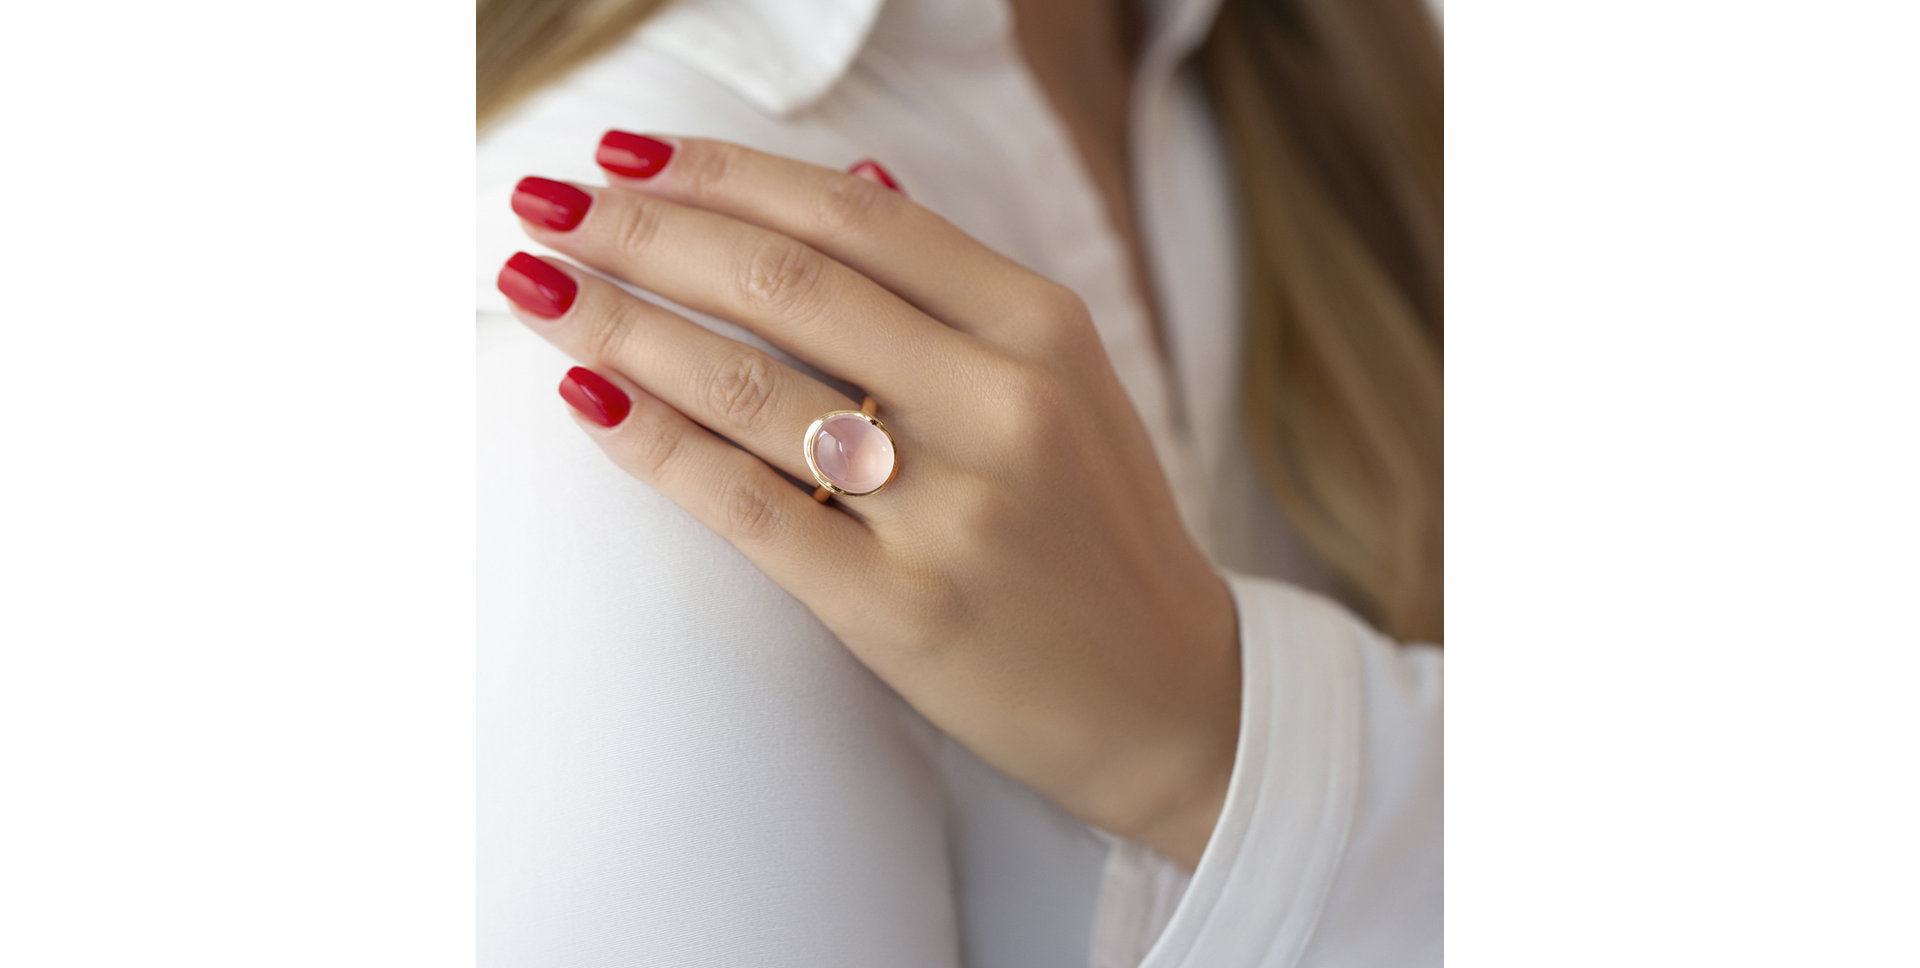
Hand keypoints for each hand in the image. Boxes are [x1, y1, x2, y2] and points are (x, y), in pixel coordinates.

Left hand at [497, 134, 1240, 867]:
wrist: (1174, 698)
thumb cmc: (1100, 530)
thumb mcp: (1068, 382)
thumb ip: (959, 284)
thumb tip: (851, 174)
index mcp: (1042, 328)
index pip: (854, 217)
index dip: (724, 173)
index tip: (627, 157)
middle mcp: (1000, 404)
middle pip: (786, 285)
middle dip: (644, 232)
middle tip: (544, 206)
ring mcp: (953, 510)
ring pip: (750, 388)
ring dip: (621, 324)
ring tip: (534, 288)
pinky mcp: (903, 609)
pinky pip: (749, 507)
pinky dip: (655, 444)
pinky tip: (587, 397)